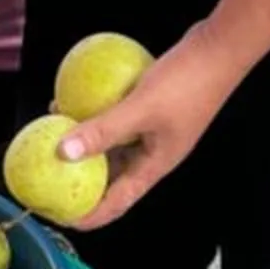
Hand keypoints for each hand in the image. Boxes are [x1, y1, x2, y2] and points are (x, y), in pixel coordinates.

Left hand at [56, 22, 249, 226]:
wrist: (220, 50)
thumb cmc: (187, 82)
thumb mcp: (140, 108)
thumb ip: (103, 130)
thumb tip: (62, 152)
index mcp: (154, 165)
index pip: (118, 202)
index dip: (90, 215)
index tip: (61, 218)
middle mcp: (153, 154)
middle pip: (112, 178)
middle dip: (81, 180)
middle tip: (50, 178)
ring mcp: (153, 131)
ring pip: (113, 148)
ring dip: (86, 146)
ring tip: (56, 140)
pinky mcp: (150, 110)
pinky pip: (116, 122)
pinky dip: (96, 118)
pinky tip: (74, 103)